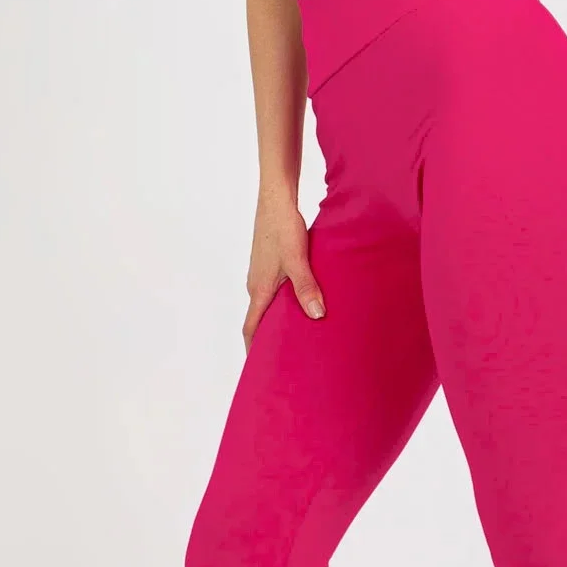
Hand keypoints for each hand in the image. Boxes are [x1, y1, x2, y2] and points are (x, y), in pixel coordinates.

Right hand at [244, 190, 323, 351]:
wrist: (276, 197)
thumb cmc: (282, 226)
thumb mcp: (298, 258)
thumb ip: (306, 287)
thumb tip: (316, 315)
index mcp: (259, 289)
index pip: (250, 328)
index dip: (253, 349)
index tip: (259, 369)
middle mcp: (256, 284)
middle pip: (258, 319)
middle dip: (268, 339)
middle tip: (284, 357)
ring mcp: (262, 273)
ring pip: (267, 304)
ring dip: (277, 319)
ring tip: (296, 333)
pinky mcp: (270, 263)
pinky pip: (274, 290)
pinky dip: (283, 302)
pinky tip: (302, 301)